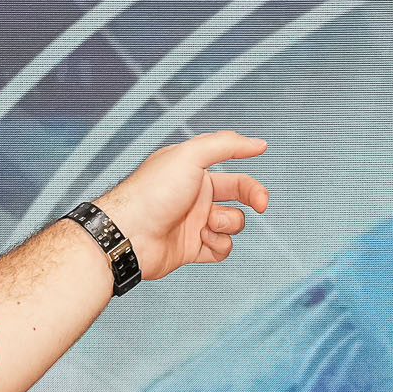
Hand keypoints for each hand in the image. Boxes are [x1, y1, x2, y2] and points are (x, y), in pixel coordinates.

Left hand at [90, 130, 270, 281]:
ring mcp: (194, 223)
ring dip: (226, 223)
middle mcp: (195, 196)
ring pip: (232, 224)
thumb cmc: (152, 192)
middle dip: (253, 197)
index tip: (263, 157)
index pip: (230, 165)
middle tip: (261, 204)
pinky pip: (221, 248)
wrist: (129, 234)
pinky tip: (203, 239)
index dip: (249, 161)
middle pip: (239, 195)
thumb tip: (256, 143)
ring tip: (207, 224)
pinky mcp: (192, 248)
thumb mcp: (189, 156)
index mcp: (193, 172)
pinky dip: (218, 244)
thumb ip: (225, 145)